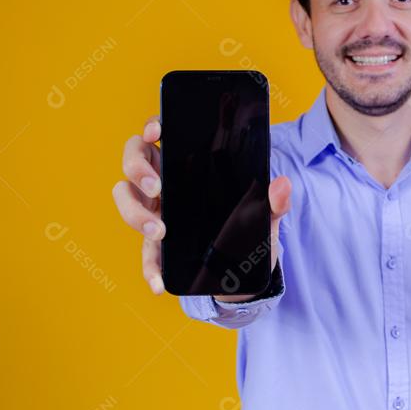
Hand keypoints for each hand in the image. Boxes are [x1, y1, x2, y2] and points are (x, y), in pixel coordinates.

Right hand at [112, 115, 291, 295]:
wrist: (244, 271)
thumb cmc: (248, 228)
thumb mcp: (264, 214)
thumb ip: (273, 201)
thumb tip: (282, 185)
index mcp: (185, 165)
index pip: (159, 136)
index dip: (150, 127)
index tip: (156, 131)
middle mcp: (164, 185)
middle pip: (133, 163)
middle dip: (137, 169)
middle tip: (157, 187)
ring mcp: (156, 213)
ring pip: (127, 202)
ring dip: (135, 214)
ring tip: (160, 231)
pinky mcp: (158, 246)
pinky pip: (145, 254)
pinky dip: (149, 268)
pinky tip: (159, 282)